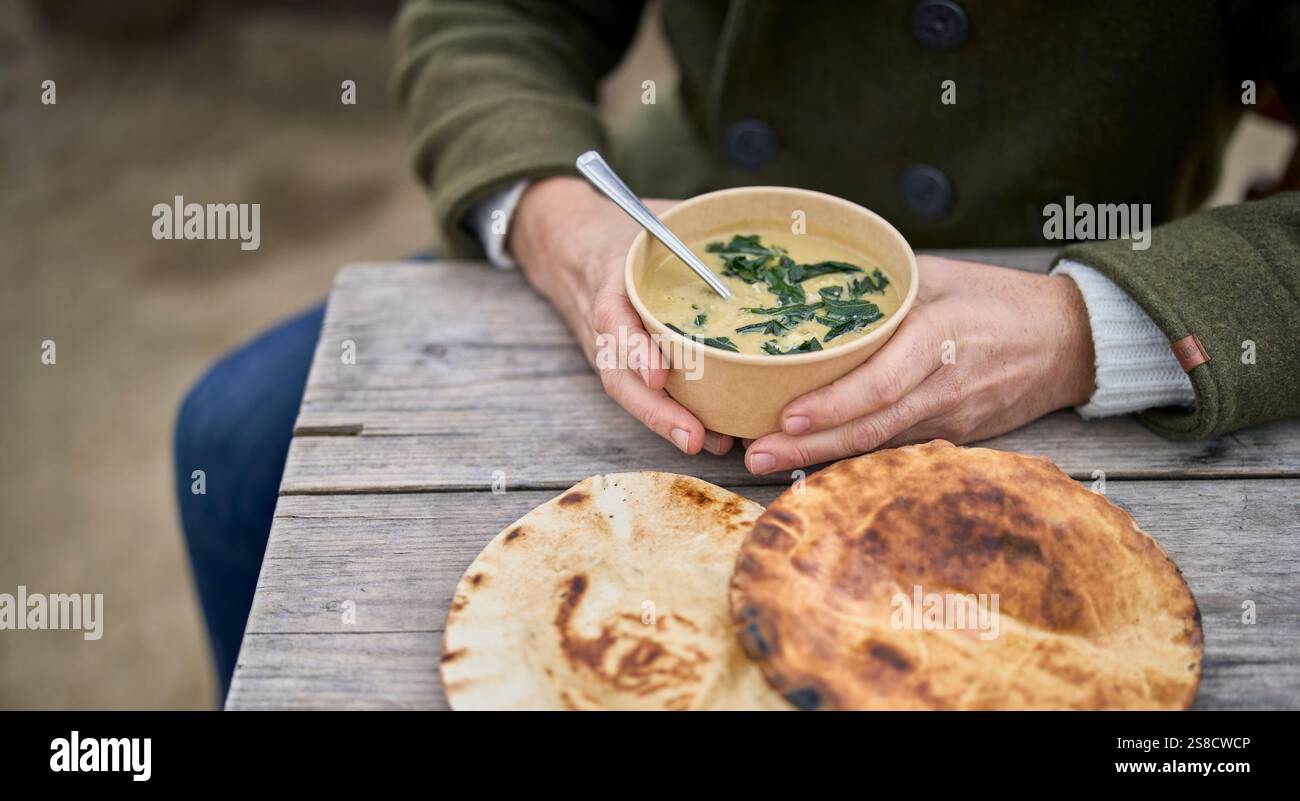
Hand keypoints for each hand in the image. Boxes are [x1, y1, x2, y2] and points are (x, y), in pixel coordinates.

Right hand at [509, 176, 734, 455]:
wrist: (570, 242)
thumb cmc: (625, 230)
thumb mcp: (655, 217)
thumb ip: (694, 225)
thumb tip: (756, 232)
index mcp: (610, 280)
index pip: (614, 318)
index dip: (635, 349)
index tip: (660, 375)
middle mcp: (606, 324)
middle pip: (620, 376)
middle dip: (656, 411)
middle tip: (694, 437)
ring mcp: (609, 349)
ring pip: (630, 394)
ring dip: (666, 423)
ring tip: (708, 445)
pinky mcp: (623, 364)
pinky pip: (642, 396)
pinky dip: (671, 418)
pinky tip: (710, 437)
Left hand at [743, 255, 1096, 473]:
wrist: (1070, 342)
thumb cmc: (999, 299)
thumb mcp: (940, 275)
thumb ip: (881, 287)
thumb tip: (808, 290)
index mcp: (941, 339)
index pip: (882, 383)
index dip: (833, 404)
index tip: (786, 415)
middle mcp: (944, 388)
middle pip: (869, 427)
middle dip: (806, 446)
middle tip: (752, 454)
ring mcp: (950, 419)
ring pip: (876, 445)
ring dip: (818, 456)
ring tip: (764, 460)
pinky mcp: (952, 436)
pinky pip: (893, 447)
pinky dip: (850, 455)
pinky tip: (809, 459)